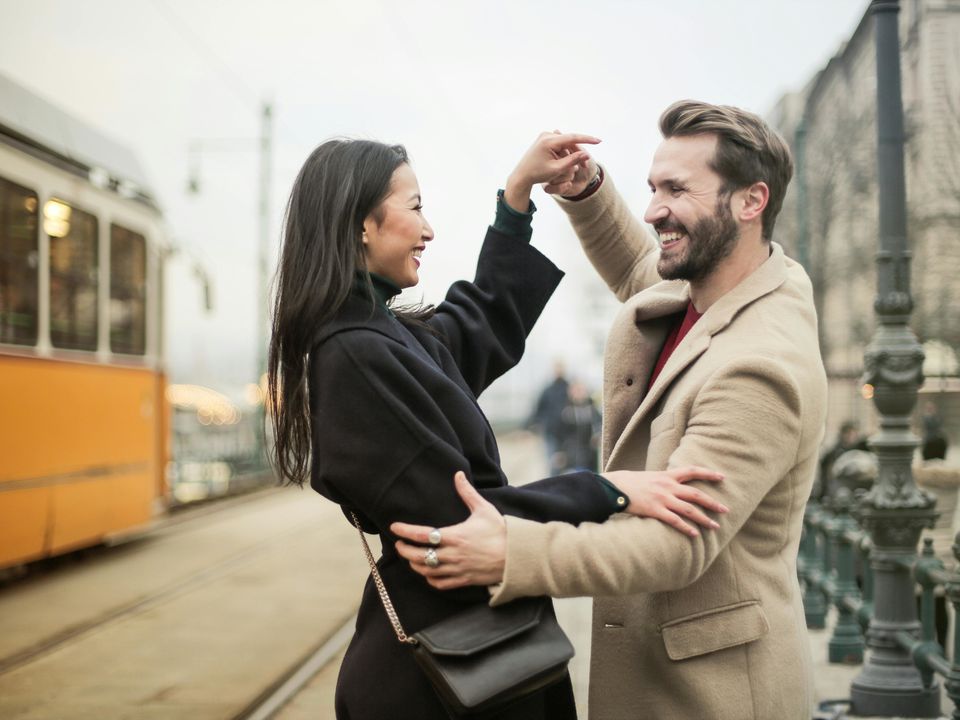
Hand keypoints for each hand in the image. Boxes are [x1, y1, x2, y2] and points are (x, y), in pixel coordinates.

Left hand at [391, 471, 506, 589]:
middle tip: (399, 545)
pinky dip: (430, 579)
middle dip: (405, 550)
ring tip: (410, 557)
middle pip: (419, 555)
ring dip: (415, 564)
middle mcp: (453, 554)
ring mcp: (458, 569)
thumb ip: (467, 493)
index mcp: (456, 536)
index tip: (394, 528)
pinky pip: (440, 583)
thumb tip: (458, 474)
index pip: (423, 534)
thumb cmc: (501, 531)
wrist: (517, 556)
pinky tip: (427, 573)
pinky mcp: (464, 580)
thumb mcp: (484, 509)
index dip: (405, 531)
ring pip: (427, 570)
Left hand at [504, 131, 599, 211]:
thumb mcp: (556, 169)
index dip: (587, 139)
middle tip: (586, 164)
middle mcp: (546, 135)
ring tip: (577, 167)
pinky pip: (560, 144)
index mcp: (548, 141)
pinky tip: (568, 161)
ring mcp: (544, 136)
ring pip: (565, 143)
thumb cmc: (537, 174)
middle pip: (569, 140)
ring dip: (572, 153)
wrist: (522, 175)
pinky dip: (565, 152)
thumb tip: (586, 154)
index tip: (599, 141)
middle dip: (579, 151)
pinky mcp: (544, 139)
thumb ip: (572, 161)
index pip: (572, 137)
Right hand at [603, 467, 727, 537]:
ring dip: (704, 519)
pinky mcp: (655, 510)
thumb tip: (673, 485)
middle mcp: (667, 486)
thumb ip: (663, 481)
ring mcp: (662, 498)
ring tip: (715, 526)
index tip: (722, 477)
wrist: (614, 488)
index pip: (692, 471)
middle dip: (712, 502)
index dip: (708, 473)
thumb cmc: (630, 483)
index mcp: (667, 476)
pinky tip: (695, 534)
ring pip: (689, 509)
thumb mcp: (649, 477)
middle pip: (696, 494)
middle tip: (725, 510)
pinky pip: (675, 520)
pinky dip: (687, 528)